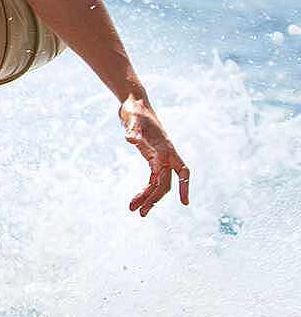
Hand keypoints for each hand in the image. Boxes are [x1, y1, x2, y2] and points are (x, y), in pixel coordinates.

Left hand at [121, 95, 189, 216]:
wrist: (134, 103)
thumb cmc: (135, 110)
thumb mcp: (132, 119)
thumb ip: (132, 130)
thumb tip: (130, 139)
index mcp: (165, 148)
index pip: (179, 171)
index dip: (184, 186)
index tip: (184, 202)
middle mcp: (165, 154)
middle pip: (165, 182)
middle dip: (154, 199)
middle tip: (140, 213)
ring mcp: (158, 156)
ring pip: (158, 183)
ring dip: (148, 198)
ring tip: (135, 210)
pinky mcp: (150, 157)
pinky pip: (152, 178)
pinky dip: (146, 189)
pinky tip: (139, 198)